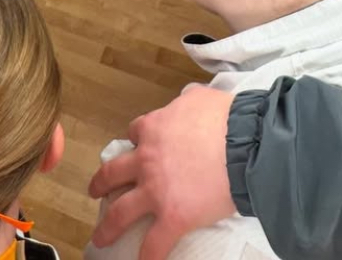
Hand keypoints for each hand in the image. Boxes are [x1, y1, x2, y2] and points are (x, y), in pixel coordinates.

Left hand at [88, 86, 236, 259]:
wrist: (246, 143)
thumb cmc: (227, 117)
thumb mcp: (200, 98)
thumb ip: (187, 101)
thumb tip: (189, 101)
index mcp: (153, 128)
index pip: (135, 134)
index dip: (136, 142)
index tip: (137, 148)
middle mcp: (146, 159)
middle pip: (113, 172)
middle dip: (101, 183)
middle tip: (95, 190)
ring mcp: (156, 190)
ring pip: (121, 211)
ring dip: (108, 226)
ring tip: (100, 237)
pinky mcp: (173, 216)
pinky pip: (154, 243)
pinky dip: (147, 256)